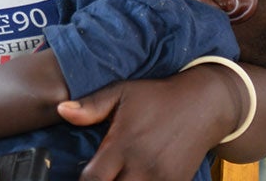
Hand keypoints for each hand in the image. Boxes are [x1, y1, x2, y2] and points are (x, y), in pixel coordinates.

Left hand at [57, 74, 237, 180]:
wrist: (204, 104)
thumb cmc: (158, 97)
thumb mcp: (122, 92)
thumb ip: (91, 106)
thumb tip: (61, 110)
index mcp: (123, 145)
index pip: (93, 180)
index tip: (80, 177)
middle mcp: (142, 167)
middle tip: (99, 176)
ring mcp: (161, 179)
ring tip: (114, 176)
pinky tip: (131, 177)